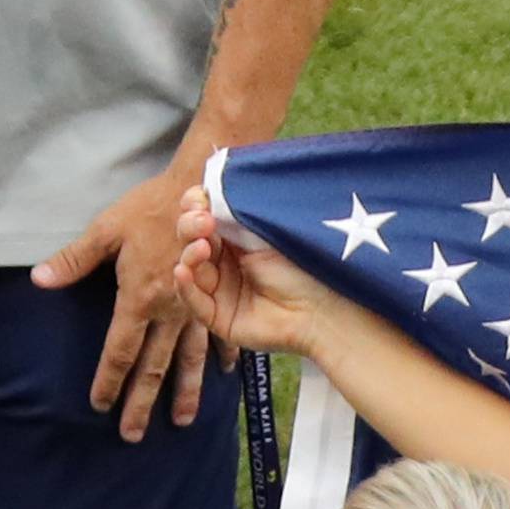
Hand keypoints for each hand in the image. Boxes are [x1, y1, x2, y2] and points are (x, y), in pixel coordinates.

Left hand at [32, 171, 226, 441]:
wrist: (203, 191)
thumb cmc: (150, 207)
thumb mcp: (105, 229)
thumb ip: (74, 260)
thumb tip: (40, 281)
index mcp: (138, 300)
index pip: (120, 352)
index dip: (109, 381)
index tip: (100, 406)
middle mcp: (170, 314)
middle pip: (153, 369)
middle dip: (142, 404)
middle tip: (133, 435)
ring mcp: (197, 310)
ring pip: (189, 362)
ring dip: (185, 394)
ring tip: (183, 422)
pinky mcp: (219, 300)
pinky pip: (220, 336)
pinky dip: (221, 358)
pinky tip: (223, 376)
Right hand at [175, 187, 330, 359]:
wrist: (325, 309)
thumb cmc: (306, 267)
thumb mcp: (269, 229)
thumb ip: (239, 210)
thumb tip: (208, 190)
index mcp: (237, 239)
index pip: (203, 218)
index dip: (195, 206)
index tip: (200, 198)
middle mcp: (227, 264)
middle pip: (191, 240)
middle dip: (191, 226)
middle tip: (204, 220)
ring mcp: (222, 292)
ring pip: (189, 269)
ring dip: (190, 253)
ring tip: (202, 246)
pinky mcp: (220, 318)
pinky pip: (194, 302)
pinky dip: (185, 285)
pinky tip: (184, 270)